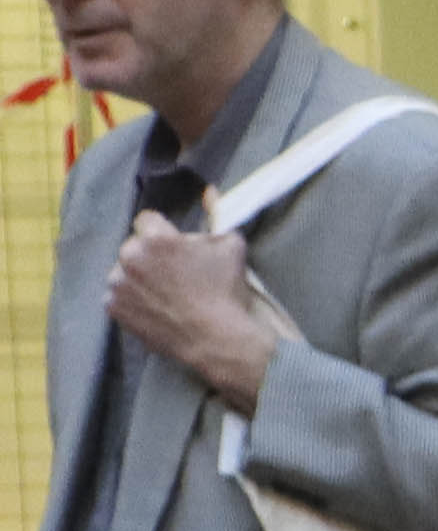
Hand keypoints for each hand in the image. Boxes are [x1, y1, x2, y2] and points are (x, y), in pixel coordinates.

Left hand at [103, 217, 276, 411]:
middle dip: (150, 256)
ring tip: (164, 295)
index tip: (175, 248)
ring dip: (138, 277)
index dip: (163, 233)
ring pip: (124, 271)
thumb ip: (216, 215)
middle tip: (173, 275)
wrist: (218, 339)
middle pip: (134, 246)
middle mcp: (129, 257)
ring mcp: (117, 284)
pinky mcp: (113, 308)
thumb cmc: (226, 290)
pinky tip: (155, 308)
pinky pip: (118, 296)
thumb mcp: (231, 245)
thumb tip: (210, 191)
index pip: (146, 220)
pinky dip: (132, 300)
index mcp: (154, 238)